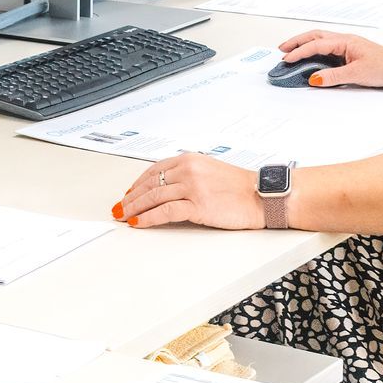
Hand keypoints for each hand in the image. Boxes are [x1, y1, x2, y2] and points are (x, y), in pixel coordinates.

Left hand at [112, 154, 263, 229]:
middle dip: (131, 197)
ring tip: (125, 216)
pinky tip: (139, 223)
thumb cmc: (240, 187)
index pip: (155, 170)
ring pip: (153, 197)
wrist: (262, 196)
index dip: (138, 183)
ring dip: (135, 208)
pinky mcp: (198, 205)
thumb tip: (167, 188)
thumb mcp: (210, 171)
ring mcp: (193, 187)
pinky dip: (148, 218)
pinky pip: (165, 212)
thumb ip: (188, 175)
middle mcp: (189, 170)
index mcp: (190, 159)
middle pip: (150, 183)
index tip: (129, 193)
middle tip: (120, 207)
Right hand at [277, 29, 382, 88]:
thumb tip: (314, 78)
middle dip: (297, 42)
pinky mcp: (350, 54)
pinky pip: (327, 50)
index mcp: (345, 41)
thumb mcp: (357, 74)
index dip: (299, 52)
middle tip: (282, 50)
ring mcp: (347, 47)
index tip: (286, 60)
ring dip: (305, 45)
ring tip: (291, 52)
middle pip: (315, 36)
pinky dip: (315, 52)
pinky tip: (310, 59)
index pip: (316, 44)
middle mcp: (345, 40)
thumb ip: (333, 76)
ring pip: (321, 41)